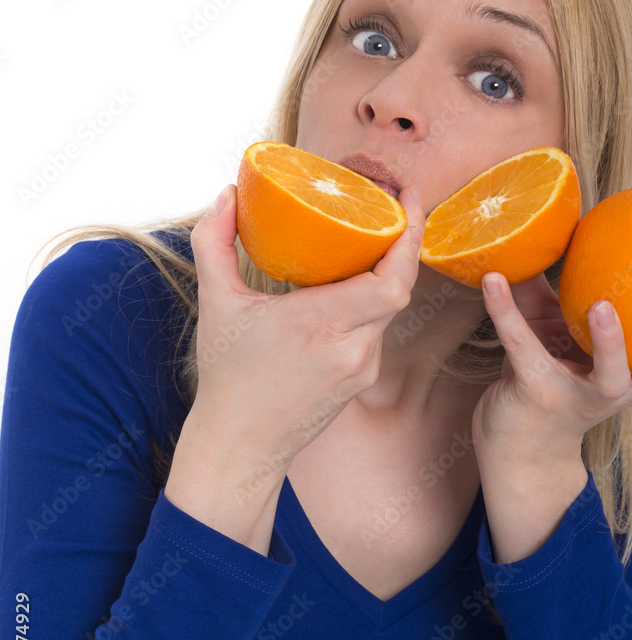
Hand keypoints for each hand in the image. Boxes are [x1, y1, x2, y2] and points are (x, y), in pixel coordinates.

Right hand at [188, 181, 425, 487]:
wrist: (241, 444)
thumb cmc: (227, 376)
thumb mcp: (215, 303)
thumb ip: (214, 242)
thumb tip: (227, 195)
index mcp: (320, 324)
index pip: (392, 281)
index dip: (410, 238)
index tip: (409, 199)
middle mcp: (351, 347)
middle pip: (400, 288)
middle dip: (403, 245)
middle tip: (394, 207)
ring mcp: (361, 368)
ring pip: (390, 309)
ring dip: (386, 275)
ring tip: (369, 241)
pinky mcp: (362, 380)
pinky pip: (376, 331)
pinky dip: (369, 304)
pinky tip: (349, 288)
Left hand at [472, 263, 631, 465]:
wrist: (512, 436)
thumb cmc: (550, 371)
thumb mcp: (568, 327)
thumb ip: (574, 282)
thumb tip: (573, 216)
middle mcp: (624, 391)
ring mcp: (583, 396)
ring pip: (612, 377)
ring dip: (612, 342)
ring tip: (602, 305)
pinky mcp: (537, 393)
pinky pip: (523, 346)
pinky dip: (505, 310)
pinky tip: (492, 278)